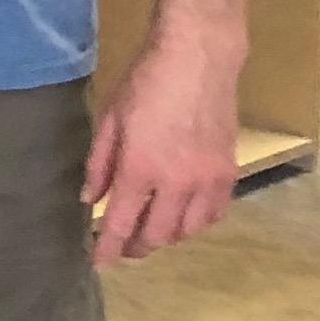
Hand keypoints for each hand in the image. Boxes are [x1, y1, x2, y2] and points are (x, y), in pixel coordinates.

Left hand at [83, 26, 241, 262]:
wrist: (199, 58)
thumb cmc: (146, 81)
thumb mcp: (110, 118)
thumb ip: (99, 164)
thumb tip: (90, 199)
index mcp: (141, 168)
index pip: (122, 223)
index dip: (109, 248)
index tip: (99, 262)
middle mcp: (177, 182)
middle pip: (158, 235)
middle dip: (137, 247)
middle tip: (123, 248)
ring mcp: (208, 180)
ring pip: (189, 230)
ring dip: (167, 237)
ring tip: (150, 232)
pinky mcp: (229, 172)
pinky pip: (214, 214)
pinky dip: (196, 223)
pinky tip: (183, 217)